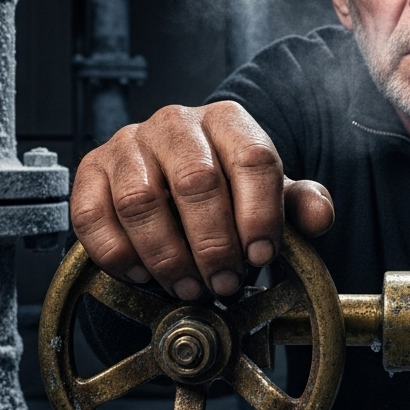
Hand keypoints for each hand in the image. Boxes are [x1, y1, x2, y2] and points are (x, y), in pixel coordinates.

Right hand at [70, 102, 334, 299]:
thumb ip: (299, 204)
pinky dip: (119, 255)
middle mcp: (175, 123)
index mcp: (228, 121)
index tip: (261, 256)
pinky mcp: (90, 170)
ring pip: (142, 201)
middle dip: (213, 244)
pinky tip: (143, 276)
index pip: (252, 159)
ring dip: (167, 256)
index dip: (259, 213)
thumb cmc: (225, 189)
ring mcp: (128, 143)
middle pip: (196, 181)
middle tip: (224, 284)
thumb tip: (319, 216)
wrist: (169, 182)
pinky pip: (94, 216)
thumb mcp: (268, 194)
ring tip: (188, 288)